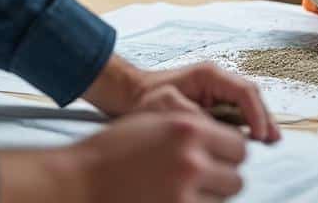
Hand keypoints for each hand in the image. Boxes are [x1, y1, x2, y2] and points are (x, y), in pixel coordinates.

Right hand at [0, 111, 247, 202]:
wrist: (79, 181)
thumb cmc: (113, 151)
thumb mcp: (155, 123)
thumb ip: (192, 129)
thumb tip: (224, 143)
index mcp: (188, 128)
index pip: (239, 146)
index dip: (229, 155)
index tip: (219, 159)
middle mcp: (192, 159)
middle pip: (236, 177)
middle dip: (223, 179)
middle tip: (203, 180)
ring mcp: (184, 191)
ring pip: (223, 200)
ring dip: (210, 197)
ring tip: (185, 191)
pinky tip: (177, 199)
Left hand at [82, 55, 279, 143]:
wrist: (130, 94)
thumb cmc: (144, 98)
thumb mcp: (165, 107)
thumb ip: (192, 116)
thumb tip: (216, 130)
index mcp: (208, 75)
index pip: (243, 90)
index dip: (256, 113)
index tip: (261, 135)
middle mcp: (216, 79)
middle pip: (250, 96)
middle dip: (264, 117)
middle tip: (274, 139)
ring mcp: (216, 89)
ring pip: (246, 103)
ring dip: (258, 121)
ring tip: (269, 140)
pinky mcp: (212, 100)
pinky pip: (236, 110)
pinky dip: (246, 124)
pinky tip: (251, 138)